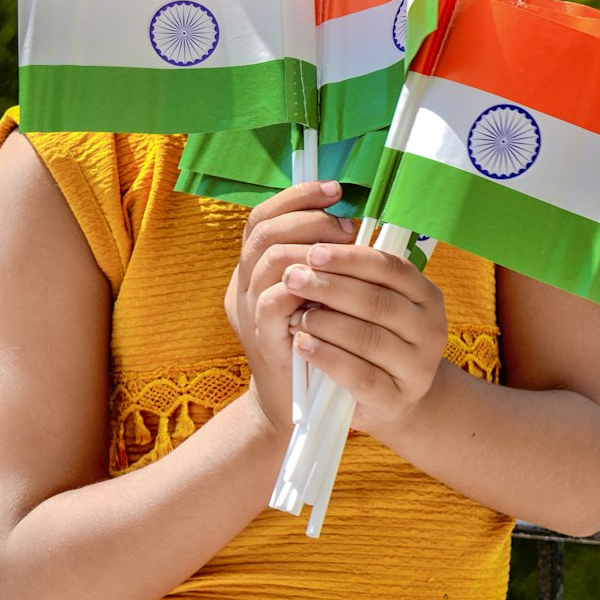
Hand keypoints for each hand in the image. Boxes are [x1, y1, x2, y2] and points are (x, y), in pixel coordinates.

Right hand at [224, 181, 356, 435]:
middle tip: (348, 226)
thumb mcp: (315, 294)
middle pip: (263, 230)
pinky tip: (333, 280)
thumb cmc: (315, 342)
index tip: (336, 190)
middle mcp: (243, 284)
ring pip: (269, 258)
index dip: (297, 197)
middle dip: (310, 219)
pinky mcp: (262, 338)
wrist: (296, 408)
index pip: (262, 217)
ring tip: (347, 249)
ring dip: (311, 247)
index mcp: (253, 268)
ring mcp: (248, 311)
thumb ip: (322, 260)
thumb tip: (357, 220)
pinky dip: (305, 285)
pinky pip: (274, 300)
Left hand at [284, 243, 448, 439]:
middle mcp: (430, 329)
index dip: (350, 258)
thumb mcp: (377, 307)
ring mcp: (417, 368)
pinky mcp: (396, 399)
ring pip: (368, 338)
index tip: (313, 252)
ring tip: (296, 316)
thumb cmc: (376, 341)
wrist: (390, 400)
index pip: (390, 268)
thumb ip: (358, 280)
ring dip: (326, 323)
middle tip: (293, 278)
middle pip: (378, 302)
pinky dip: (328, 357)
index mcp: (427, 296)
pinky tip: (302, 345)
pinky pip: (360, 375)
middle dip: (330, 287)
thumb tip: (315, 249)